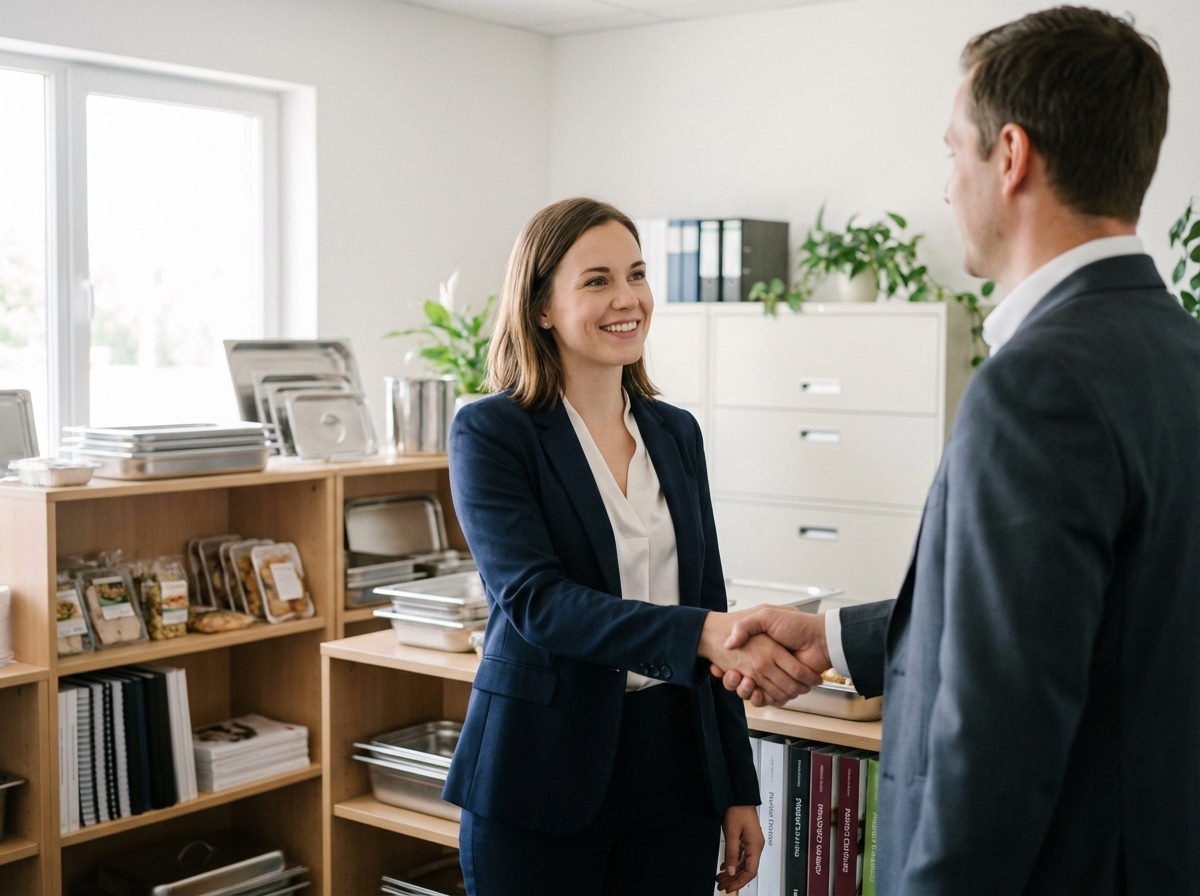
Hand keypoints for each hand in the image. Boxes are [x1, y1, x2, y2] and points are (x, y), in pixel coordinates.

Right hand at [697, 611, 820, 704]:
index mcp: (760, 649)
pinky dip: (759, 699)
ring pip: (751, 691)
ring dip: (743, 690)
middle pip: (741, 679)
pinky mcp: (783, 688)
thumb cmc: (796, 625)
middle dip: (732, 680)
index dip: (727, 666)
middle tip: (731, 674)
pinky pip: (767, 699)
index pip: (736, 662)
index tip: (718, 667)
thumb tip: (729, 643)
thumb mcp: (765, 615)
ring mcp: (774, 677)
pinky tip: (754, 691)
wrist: (819, 639)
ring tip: (741, 680)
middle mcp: (765, 664)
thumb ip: (745, 625)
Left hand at [715, 804, 762, 892]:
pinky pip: (742, 856)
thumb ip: (732, 853)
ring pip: (743, 863)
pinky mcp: (747, 839)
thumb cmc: (738, 810)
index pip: (750, 871)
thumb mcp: (732, 832)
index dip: (740, 882)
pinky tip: (724, 867)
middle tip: (722, 886)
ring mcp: (752, 843)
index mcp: (755, 846)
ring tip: (720, 879)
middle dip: (734, 879)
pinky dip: (733, 863)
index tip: (729, 888)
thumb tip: (731, 871)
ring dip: (732, 872)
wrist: (739, 795)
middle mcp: (756, 846)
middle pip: (747, 869)